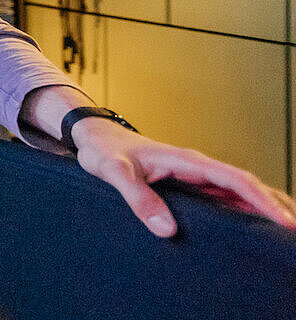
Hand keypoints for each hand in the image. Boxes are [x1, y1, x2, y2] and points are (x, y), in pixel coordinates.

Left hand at [72, 117, 295, 236]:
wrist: (95, 138)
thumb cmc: (104, 151)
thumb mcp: (114, 172)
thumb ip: (138, 197)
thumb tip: (166, 228)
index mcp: (188, 161)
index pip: (235, 179)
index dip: (263, 200)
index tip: (285, 221)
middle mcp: (198, 167)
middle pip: (248, 185)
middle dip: (276, 205)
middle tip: (294, 232)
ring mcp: (196, 175)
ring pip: (241, 191)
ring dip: (266, 207)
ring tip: (286, 230)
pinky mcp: (191, 184)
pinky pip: (226, 196)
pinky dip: (246, 208)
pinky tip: (255, 224)